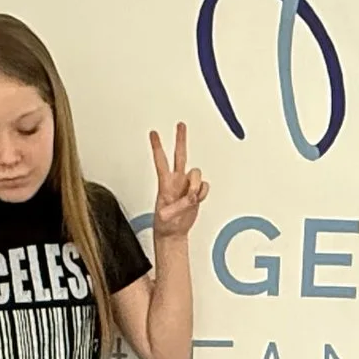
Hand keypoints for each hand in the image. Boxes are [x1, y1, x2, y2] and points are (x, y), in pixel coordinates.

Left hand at [149, 124, 208, 242]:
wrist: (173, 232)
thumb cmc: (165, 224)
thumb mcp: (165, 217)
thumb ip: (178, 207)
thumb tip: (191, 198)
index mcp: (164, 183)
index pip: (160, 161)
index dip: (157, 147)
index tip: (153, 134)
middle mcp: (176, 181)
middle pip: (180, 155)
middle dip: (180, 139)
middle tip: (180, 125)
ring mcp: (186, 186)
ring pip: (196, 173)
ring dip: (196, 185)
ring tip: (191, 198)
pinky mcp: (196, 192)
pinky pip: (204, 186)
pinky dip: (202, 193)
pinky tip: (196, 200)